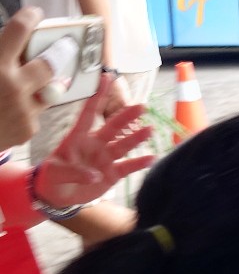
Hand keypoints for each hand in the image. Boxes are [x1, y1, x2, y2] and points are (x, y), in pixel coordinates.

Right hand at [0, 6, 58, 149]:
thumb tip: (9, 38)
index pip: (20, 29)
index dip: (30, 17)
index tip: (34, 14)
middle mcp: (13, 86)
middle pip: (49, 62)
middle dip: (58, 53)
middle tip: (64, 46)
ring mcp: (23, 110)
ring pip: (48, 89)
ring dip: (44, 84)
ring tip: (38, 82)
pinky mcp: (28, 129)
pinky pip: (36, 112)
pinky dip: (27, 109)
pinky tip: (12, 111)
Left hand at [34, 75, 153, 209]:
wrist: (58, 195)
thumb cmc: (53, 177)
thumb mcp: (56, 173)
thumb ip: (74, 172)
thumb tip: (95, 176)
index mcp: (78, 137)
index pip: (89, 112)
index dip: (98, 95)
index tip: (107, 78)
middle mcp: (95, 144)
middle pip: (113, 127)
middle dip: (126, 116)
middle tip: (141, 107)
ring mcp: (105, 158)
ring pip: (123, 145)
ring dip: (136, 138)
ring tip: (149, 130)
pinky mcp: (112, 173)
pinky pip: (128, 166)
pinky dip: (139, 163)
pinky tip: (151, 157)